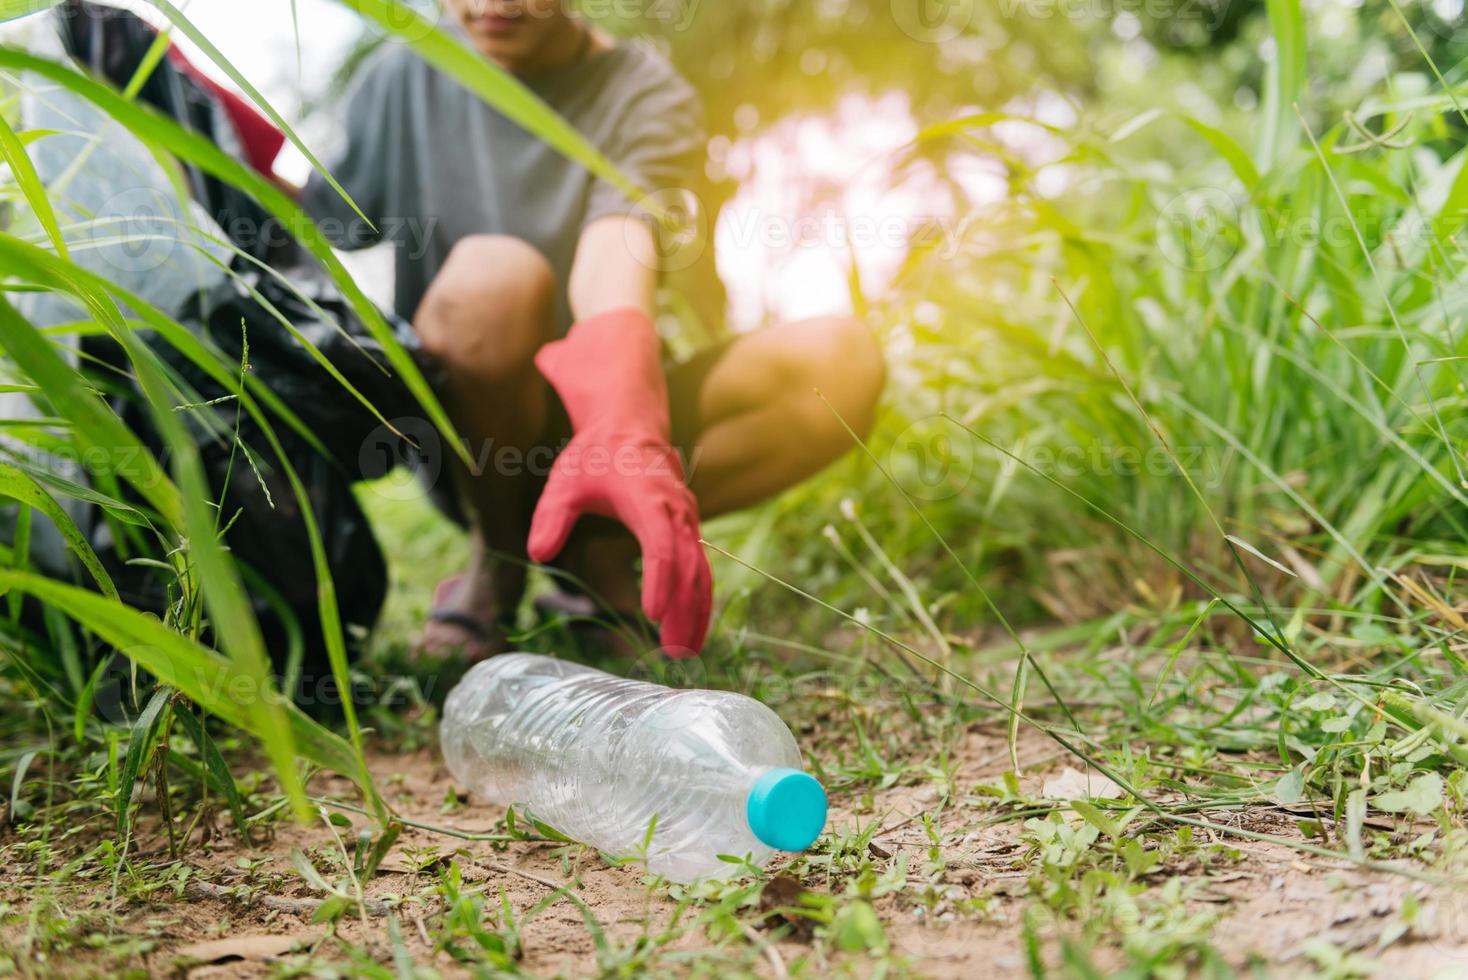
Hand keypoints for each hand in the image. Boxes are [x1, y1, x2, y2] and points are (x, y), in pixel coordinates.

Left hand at [525, 309, 711, 656]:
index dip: (660, 579)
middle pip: (688, 567)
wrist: (630, 428)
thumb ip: (551, 516)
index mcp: (648, 497)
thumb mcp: (564, 481)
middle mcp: (676, 510)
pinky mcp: (688, 531)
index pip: (661, 544)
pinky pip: (700, 569)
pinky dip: (698, 601)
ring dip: (695, 613)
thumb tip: (537, 552)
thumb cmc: (595, 456)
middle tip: (674, 654)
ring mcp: (687, 521)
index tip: (653, 614)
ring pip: (700, 572)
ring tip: (685, 653)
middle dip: (683, 611)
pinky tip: (691, 630)